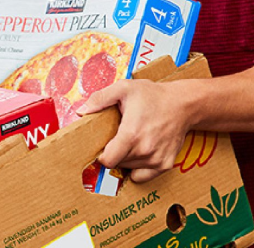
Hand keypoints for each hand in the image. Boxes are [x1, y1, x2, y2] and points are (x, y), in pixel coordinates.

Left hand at [77, 79, 191, 182]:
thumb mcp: (123, 88)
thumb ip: (99, 99)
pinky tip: (140, 151)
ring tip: (132, 140)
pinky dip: (138, 168)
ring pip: (129, 169)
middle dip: (113, 153)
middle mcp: (144, 150)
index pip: (107, 161)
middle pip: (117, 164)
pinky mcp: (165, 165)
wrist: (183, 104)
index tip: (102, 144)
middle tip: (118, 136)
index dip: (101, 154)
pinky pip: (143, 176)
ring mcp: (156, 160)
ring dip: (126, 159)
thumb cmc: (152, 95)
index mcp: (131, 134)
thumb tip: (81, 111)